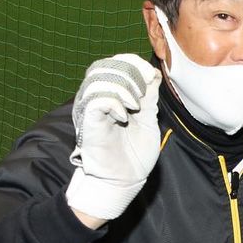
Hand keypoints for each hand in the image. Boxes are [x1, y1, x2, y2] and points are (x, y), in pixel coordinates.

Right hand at [65, 54, 161, 221]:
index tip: (150, 77)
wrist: (125, 180)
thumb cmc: (134, 153)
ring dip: (123, 87)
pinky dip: (113, 102)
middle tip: (142, 94)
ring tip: (134, 106)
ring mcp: (91, 109)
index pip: (115, 62)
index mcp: (112, 94)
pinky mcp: (89, 122)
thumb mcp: (149, 119)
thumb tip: (153, 72)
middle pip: (105, 65)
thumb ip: (150, 97)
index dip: (134, 62)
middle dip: (129, 72)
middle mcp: (98, 98)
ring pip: (98, 78)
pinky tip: (123, 116)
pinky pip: (96, 99)